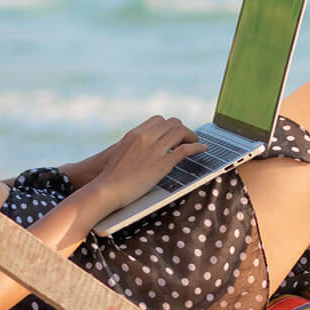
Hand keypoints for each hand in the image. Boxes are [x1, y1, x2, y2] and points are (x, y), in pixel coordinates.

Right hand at [90, 116, 205, 212]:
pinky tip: (202, 149)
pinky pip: (185, 150)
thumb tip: (146, 149)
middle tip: (186, 139)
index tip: (174, 134)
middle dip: (182, 130)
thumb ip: (135, 146)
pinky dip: (196, 147)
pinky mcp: (162, 164)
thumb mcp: (121, 152)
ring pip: (180, 132)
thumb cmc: (111, 176)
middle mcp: (145, 137)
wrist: (106, 189)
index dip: (170, 126)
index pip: (159, 120)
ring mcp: (154, 149)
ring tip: (195, 144)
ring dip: (191, 136)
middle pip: (172, 123)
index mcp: (135, 134)